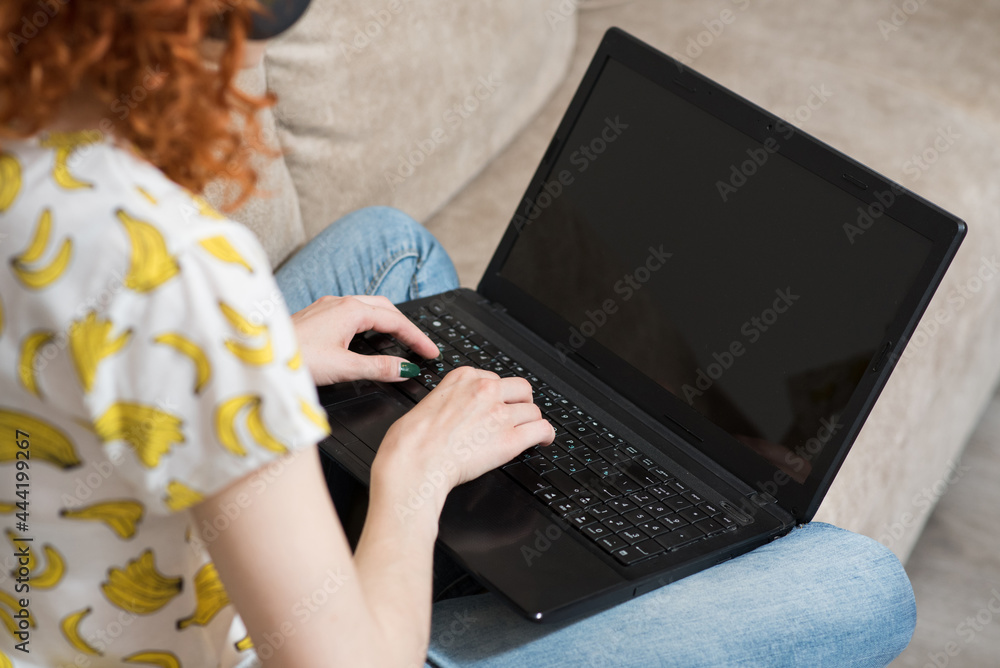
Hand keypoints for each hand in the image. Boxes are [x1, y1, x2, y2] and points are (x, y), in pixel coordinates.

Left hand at [290, 295, 438, 385]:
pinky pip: (353, 312)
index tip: (431, 352)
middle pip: (385, 308)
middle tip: (420, 346)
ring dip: (388, 321)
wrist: (259, 355)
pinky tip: (366, 336)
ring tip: (400, 339)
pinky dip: (370, 322)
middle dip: (406, 325)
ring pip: (368, 308)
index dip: (417, 337)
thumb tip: (405, 369)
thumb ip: (378, 368)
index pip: (396, 321)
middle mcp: (340, 303)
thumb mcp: (344, 367)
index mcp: (351, 310)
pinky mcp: (316, 315)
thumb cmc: (294, 359)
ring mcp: (327, 307)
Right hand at [374, 367, 555, 509]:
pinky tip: (544, 440)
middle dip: (521, 402)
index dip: (499, 394)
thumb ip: (449, 399)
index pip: (495, 378)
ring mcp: (499, 414)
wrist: (413, 462)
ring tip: (530, 431)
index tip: (498, 404)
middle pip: (521, 389)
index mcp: (463, 377)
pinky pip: (541, 429)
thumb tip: (454, 410)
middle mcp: (485, 390)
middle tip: (517, 415)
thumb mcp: (427, 403)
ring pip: (533, 411)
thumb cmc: (410, 441)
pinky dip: (546, 435)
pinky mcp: (510, 439)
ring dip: (531, 422)